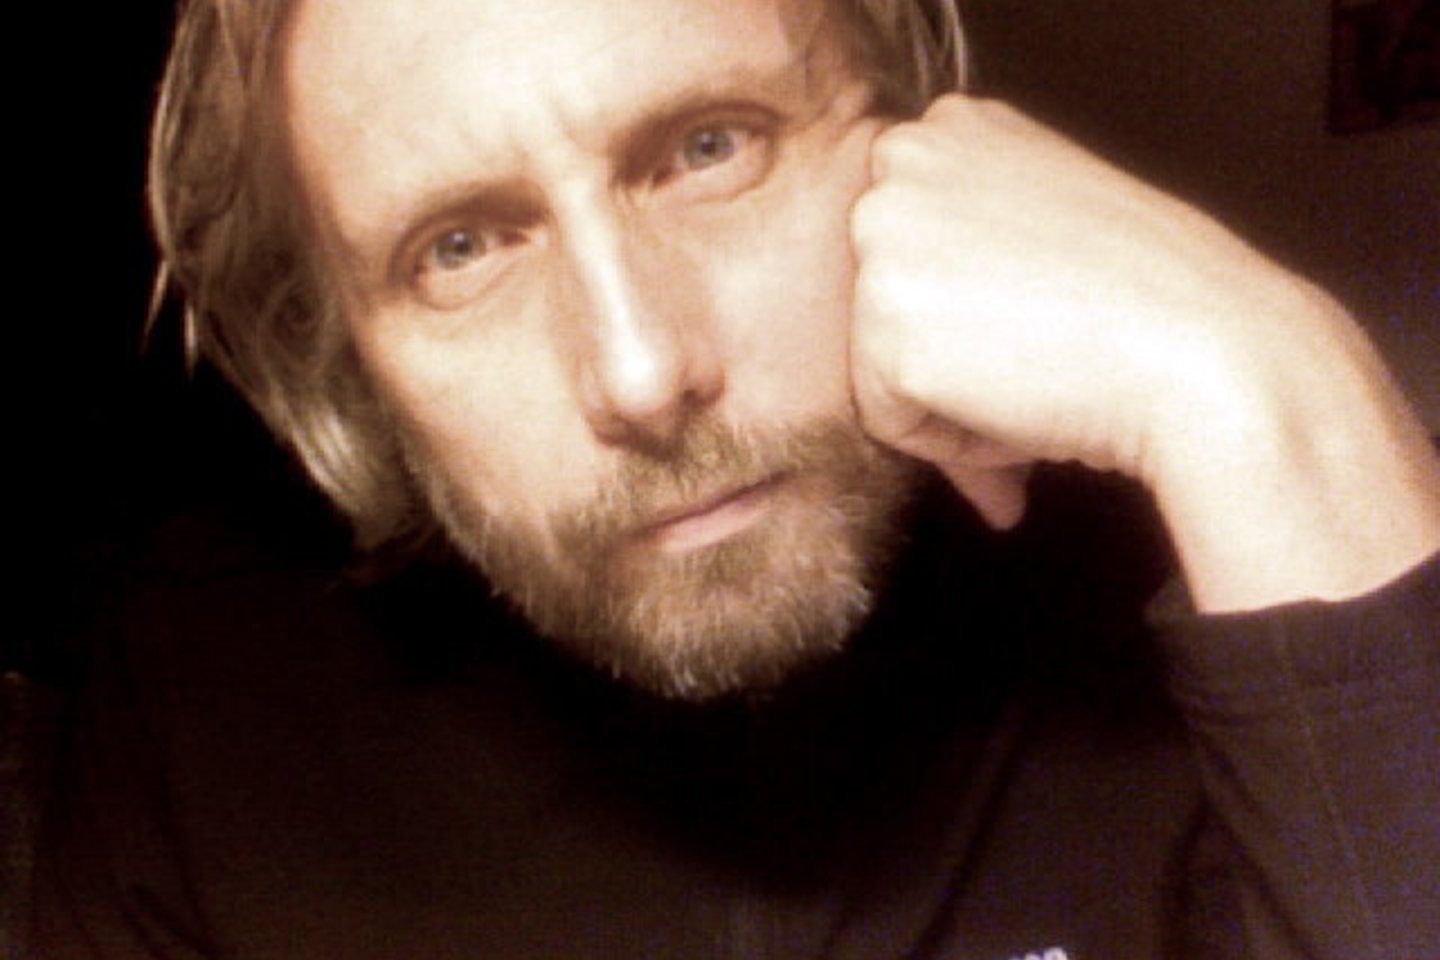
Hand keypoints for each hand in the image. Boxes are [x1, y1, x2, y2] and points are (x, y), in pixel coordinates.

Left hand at [850, 95, 1439, 609]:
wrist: (1211, 357)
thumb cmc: (1159, 305)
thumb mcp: (1053, 231)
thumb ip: (977, 254)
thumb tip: (934, 331)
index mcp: (953, 129)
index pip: (911, 254)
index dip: (969, 316)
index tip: (1036, 334)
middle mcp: (904, 163)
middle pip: (885, 307)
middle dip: (952, 366)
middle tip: (1039, 386)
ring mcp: (885, 237)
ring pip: (881, 366)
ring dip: (955, 405)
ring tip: (1042, 393)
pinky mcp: (884, 323)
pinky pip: (889, 420)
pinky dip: (950, 443)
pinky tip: (1024, 413)